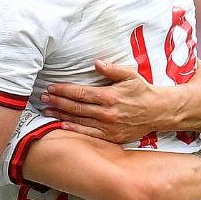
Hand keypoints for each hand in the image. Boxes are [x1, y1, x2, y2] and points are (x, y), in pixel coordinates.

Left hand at [41, 60, 167, 143]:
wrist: (158, 112)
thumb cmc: (142, 90)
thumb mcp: (130, 75)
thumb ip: (112, 69)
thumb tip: (95, 62)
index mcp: (109, 96)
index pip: (80, 93)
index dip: (63, 90)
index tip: (51, 88)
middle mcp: (107, 113)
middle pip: (76, 107)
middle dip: (57, 102)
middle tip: (42, 98)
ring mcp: (108, 126)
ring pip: (79, 120)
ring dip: (61, 115)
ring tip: (46, 111)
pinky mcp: (111, 136)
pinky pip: (89, 134)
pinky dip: (74, 129)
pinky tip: (62, 125)